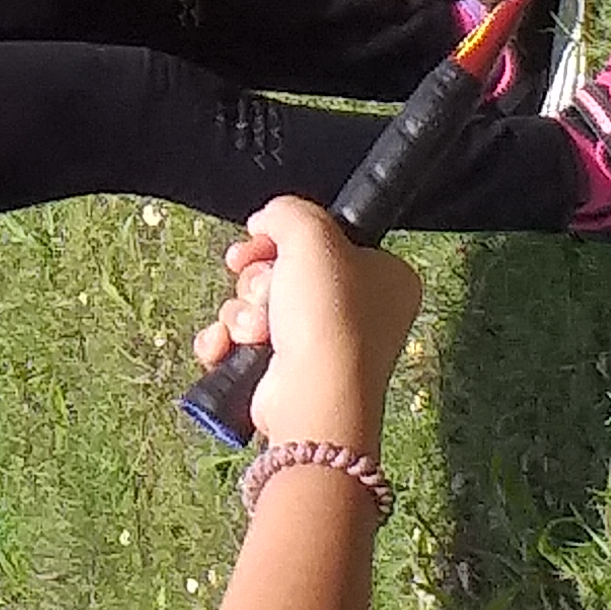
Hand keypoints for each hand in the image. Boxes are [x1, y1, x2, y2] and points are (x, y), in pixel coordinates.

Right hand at [190, 196, 420, 456]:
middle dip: (257, 280)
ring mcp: (322, 344)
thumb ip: (288, 210)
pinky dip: (228, 341)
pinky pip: (241, 339)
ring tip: (255, 330)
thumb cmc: (330, 320)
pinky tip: (229, 347)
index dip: (282, 235)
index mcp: (383, 276)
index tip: (263, 240)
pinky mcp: (289, 371)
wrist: (313, 399)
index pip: (320, 238)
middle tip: (264, 292)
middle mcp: (358, 311)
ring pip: (256, 304)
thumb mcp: (312, 233)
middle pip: (281, 270)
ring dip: (241, 312)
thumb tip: (266, 222)